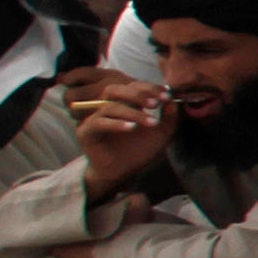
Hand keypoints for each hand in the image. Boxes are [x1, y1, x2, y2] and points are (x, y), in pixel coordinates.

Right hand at [69, 78, 173, 195]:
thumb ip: (168, 115)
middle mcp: (106, 106)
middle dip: (138, 94)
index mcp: (123, 102)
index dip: (150, 88)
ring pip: (111, 106)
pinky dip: (117, 124)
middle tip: (155, 104)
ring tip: (151, 123)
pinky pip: (99, 122)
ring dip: (133, 113)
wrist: (123, 171)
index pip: (133, 86)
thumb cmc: (140, 149)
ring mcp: (94, 118)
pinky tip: (131, 128)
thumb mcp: (161, 132)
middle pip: (116, 89)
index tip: (166, 96)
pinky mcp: (85, 132)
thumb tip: (172, 98)